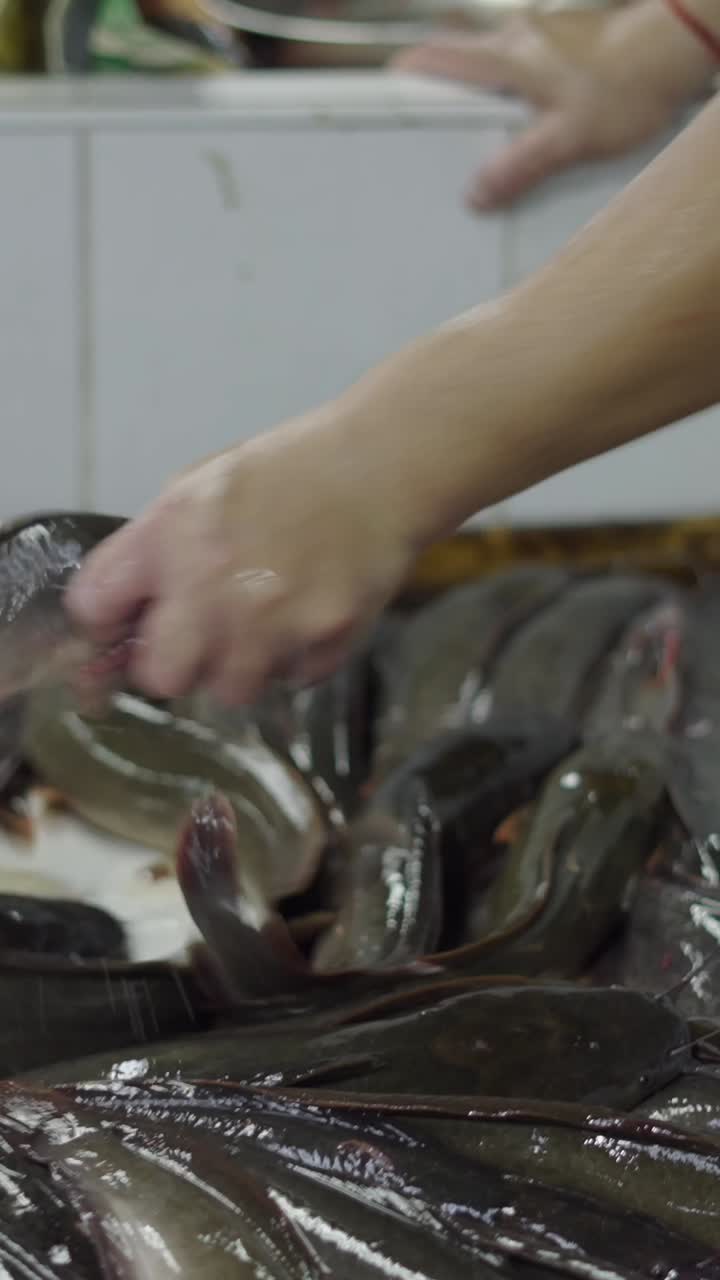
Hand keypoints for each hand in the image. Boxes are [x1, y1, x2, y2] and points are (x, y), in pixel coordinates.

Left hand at [65, 409, 418, 705]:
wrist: (380, 469)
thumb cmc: (289, 473)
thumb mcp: (201, 488)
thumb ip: (155, 550)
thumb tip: (124, 615)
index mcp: (171, 533)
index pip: (93, 607)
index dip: (107, 620)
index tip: (127, 622)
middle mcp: (212, 583)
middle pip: (159, 677)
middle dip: (174, 664)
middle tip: (197, 641)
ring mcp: (271, 620)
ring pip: (228, 690)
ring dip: (241, 666)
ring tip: (264, 624)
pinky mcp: (323, 641)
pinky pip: (291, 680)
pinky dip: (296, 657)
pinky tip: (308, 613)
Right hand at [390, 6, 713, 209]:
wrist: (675, 50)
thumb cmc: (626, 85)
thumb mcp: (567, 138)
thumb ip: (519, 167)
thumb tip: (476, 195)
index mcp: (504, 59)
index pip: (434, 57)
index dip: (403, 77)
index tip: (382, 98)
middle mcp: (516, 40)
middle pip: (456, 61)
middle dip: (437, 94)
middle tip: (428, 134)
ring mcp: (539, 39)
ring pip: (489, 66)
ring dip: (477, 98)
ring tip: (477, 141)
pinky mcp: (563, 47)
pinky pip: (520, 72)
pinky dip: (509, 96)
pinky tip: (523, 127)